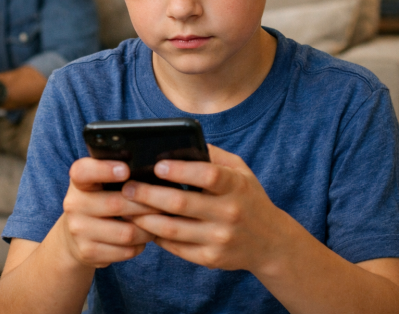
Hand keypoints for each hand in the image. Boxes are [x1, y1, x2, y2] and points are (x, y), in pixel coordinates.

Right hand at [59, 157, 157, 268]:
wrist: (74, 237)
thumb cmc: (98, 201)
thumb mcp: (99, 183)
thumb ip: (118, 172)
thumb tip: (156, 170)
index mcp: (78, 182)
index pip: (83, 171)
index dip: (104, 170)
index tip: (126, 170)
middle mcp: (73, 205)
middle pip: (117, 204)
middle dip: (146, 205)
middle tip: (165, 204)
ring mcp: (79, 230)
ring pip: (127, 233)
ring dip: (148, 229)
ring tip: (157, 223)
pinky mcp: (88, 252)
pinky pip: (126, 251)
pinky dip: (140, 245)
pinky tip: (142, 238)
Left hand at [124, 145, 288, 272]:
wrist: (272, 243)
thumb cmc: (248, 198)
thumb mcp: (240, 172)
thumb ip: (213, 155)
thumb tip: (180, 140)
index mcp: (236, 187)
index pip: (208, 175)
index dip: (180, 170)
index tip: (157, 165)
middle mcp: (229, 213)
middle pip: (181, 203)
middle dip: (149, 194)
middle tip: (127, 187)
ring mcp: (220, 239)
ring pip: (173, 229)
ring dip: (145, 217)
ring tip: (127, 207)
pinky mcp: (211, 259)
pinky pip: (176, 248)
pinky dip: (156, 237)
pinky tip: (143, 225)